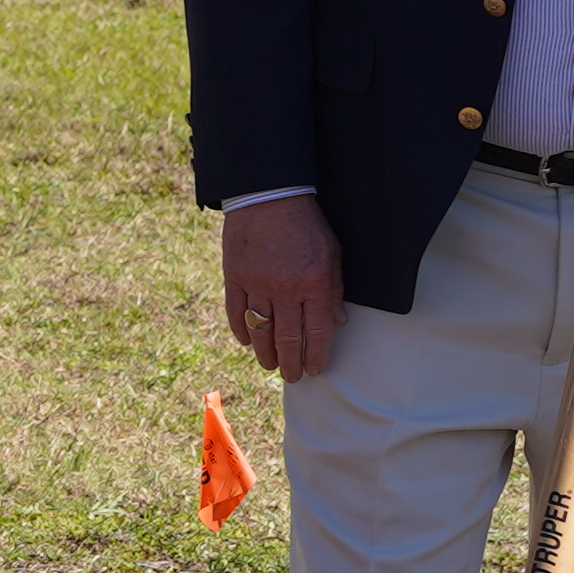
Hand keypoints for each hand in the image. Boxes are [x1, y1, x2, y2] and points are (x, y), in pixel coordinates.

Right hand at [222, 191, 345, 383]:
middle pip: (287, 338)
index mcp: (314, 283)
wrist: (269, 195)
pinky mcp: (235, 276)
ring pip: (261, 330)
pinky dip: (241, 330)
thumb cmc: (306, 223)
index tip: (315, 370)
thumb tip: (337, 322)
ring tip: (270, 365)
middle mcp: (285, 289)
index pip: (317, 331)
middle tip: (292, 377)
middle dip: (291, 363)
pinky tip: (247, 341)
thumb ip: (334, 289)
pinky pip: (236, 311)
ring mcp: (257, 284)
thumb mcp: (332, 253)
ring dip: (266, 353)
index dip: (316, 355)